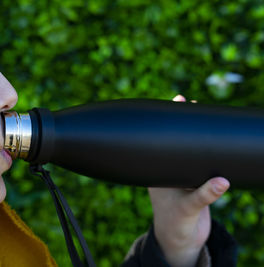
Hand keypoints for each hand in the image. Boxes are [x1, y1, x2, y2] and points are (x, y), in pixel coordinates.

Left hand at [148, 95, 229, 266]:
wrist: (180, 240)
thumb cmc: (175, 223)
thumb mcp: (187, 208)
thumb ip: (204, 196)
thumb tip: (222, 181)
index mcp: (158, 173)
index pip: (160, 142)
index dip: (166, 123)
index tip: (174, 102)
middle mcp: (168, 171)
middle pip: (174, 142)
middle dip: (180, 122)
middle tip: (186, 100)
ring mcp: (181, 176)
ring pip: (188, 150)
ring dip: (195, 135)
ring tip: (200, 113)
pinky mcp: (195, 183)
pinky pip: (202, 165)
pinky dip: (208, 153)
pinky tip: (215, 143)